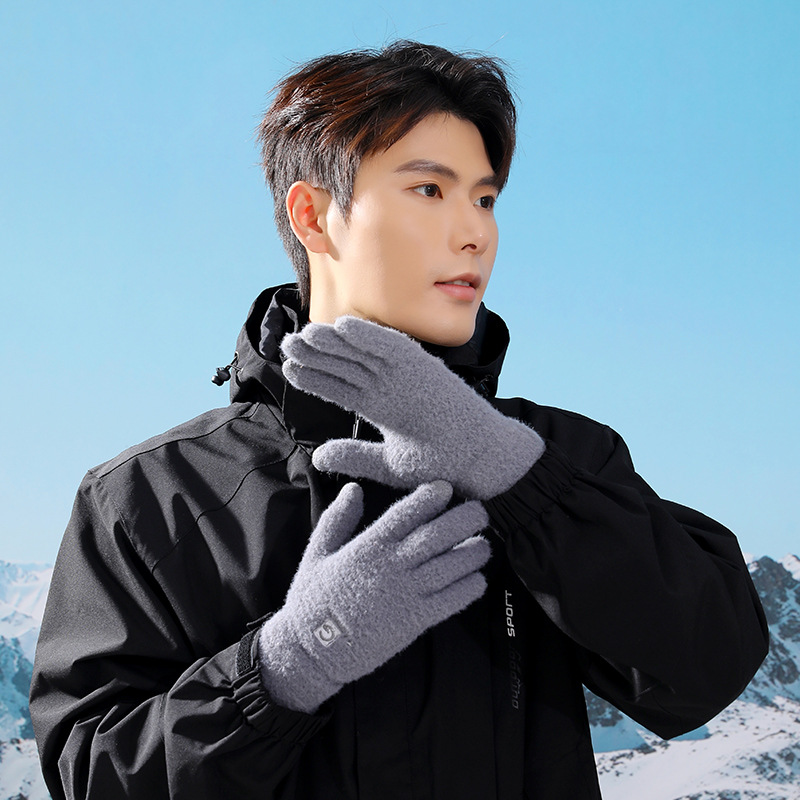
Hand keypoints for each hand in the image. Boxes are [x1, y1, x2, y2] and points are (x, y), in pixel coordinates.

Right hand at [258, 481, 489, 712]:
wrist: (312, 651)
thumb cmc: (313, 600)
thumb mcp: (317, 553)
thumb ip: (337, 519)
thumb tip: (353, 488)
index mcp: (368, 547)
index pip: (404, 514)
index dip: (428, 498)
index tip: (446, 488)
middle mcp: (391, 566)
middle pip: (435, 536)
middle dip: (463, 520)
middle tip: (481, 511)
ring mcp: (405, 594)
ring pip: (449, 567)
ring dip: (472, 553)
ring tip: (485, 545)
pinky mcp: (414, 621)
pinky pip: (450, 602)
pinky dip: (468, 589)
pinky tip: (479, 580)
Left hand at [281, 316, 544, 498]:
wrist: (482, 462)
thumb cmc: (442, 465)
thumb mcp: (389, 465)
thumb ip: (355, 456)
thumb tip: (317, 457)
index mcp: (383, 407)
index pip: (341, 387)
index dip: (315, 377)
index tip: (288, 368)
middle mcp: (392, 387)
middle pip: (347, 365)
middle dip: (317, 355)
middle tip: (287, 344)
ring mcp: (408, 376)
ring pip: (364, 353)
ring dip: (335, 342)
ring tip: (304, 334)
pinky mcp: (426, 369)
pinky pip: (394, 347)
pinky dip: (370, 335)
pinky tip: (342, 326)